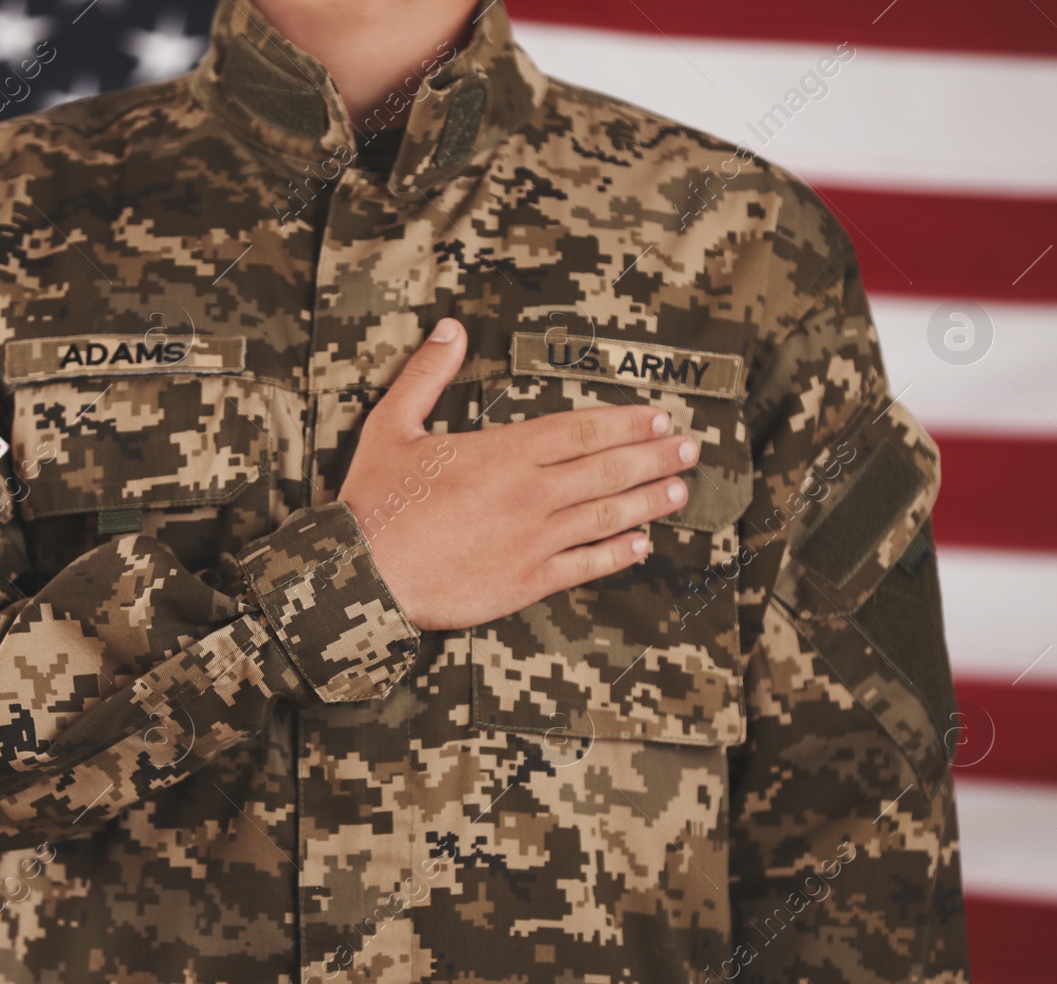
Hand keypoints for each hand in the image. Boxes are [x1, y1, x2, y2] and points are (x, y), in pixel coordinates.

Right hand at [338, 318, 699, 630]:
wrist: (364, 575)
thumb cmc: (375, 502)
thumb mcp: (391, 425)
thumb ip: (426, 375)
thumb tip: (449, 329)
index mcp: (502, 453)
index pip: (580, 431)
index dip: (626, 423)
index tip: (659, 416)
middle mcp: (528, 494)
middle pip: (606, 469)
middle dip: (654, 455)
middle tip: (691, 447)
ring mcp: (533, 540)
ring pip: (606, 515)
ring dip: (648, 501)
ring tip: (680, 490)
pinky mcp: (526, 581)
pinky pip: (585, 565)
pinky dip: (617, 553)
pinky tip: (641, 544)